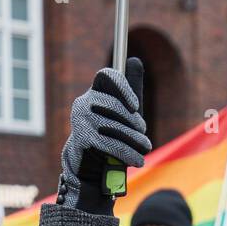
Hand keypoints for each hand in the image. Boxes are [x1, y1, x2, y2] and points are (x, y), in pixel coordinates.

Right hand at [57, 58, 150, 211]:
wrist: (90, 165)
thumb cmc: (111, 135)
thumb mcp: (124, 112)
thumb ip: (130, 89)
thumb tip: (135, 60)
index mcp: (95, 93)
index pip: (107, 77)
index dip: (123, 88)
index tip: (135, 106)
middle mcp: (84, 103)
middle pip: (114, 106)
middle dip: (133, 122)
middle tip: (144, 135)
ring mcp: (81, 122)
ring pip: (114, 127)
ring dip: (134, 141)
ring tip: (145, 149)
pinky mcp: (83, 140)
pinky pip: (110, 145)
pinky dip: (127, 154)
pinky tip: (138, 160)